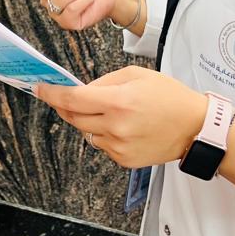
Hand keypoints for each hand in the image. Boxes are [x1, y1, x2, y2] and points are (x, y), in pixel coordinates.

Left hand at [34, 66, 206, 167]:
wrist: (195, 127)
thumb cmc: (169, 96)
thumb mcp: (136, 75)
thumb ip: (104, 82)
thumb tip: (81, 90)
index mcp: (118, 101)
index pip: (73, 99)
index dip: (52, 94)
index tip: (40, 89)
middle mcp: (116, 126)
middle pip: (74, 118)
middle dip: (66, 106)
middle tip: (66, 98)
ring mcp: (119, 146)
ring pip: (87, 132)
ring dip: (89, 121)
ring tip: (112, 112)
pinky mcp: (124, 160)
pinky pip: (102, 145)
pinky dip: (105, 135)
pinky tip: (124, 127)